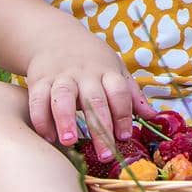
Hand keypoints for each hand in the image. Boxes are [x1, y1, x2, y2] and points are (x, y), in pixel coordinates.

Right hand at [24, 40, 157, 160]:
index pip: (120, 92)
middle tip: (105, 154)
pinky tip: (47, 137)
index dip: (124, 114)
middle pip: (95, 100)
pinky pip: (38, 100)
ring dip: (66, 119)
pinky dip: (41, 118)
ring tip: (69, 141)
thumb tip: (153, 116)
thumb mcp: (115, 69)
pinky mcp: (39, 80)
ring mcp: (61, 76)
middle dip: (100, 128)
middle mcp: (85, 74)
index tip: (125, 136)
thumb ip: (132, 94)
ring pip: (64, 97)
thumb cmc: (92, 59)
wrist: (55, 36)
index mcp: (108, 71)